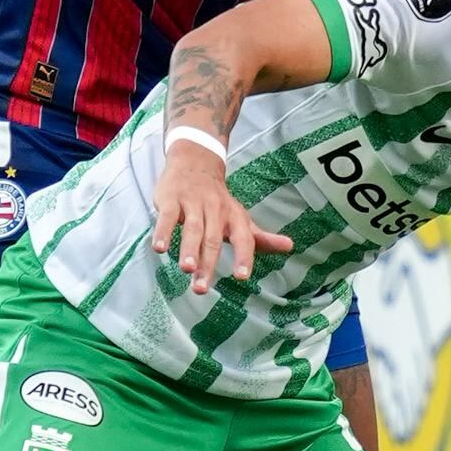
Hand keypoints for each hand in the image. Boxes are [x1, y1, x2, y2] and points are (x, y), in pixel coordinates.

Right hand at [149, 136, 287, 294]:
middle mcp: (216, 210)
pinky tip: (160, 249)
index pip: (243, 238)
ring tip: (186, 269)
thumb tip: (289, 247)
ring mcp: (193, 203)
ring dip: (189, 249)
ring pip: (192, 228)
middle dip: (208, 264)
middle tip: (201, 289)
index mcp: (235, 217)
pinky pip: (168, 217)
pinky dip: (163, 232)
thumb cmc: (219, 200)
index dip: (243, 257)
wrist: (195, 161)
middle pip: (213, 239)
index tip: (242, 276)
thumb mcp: (241, 218)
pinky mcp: (172, 199)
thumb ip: (261, 238)